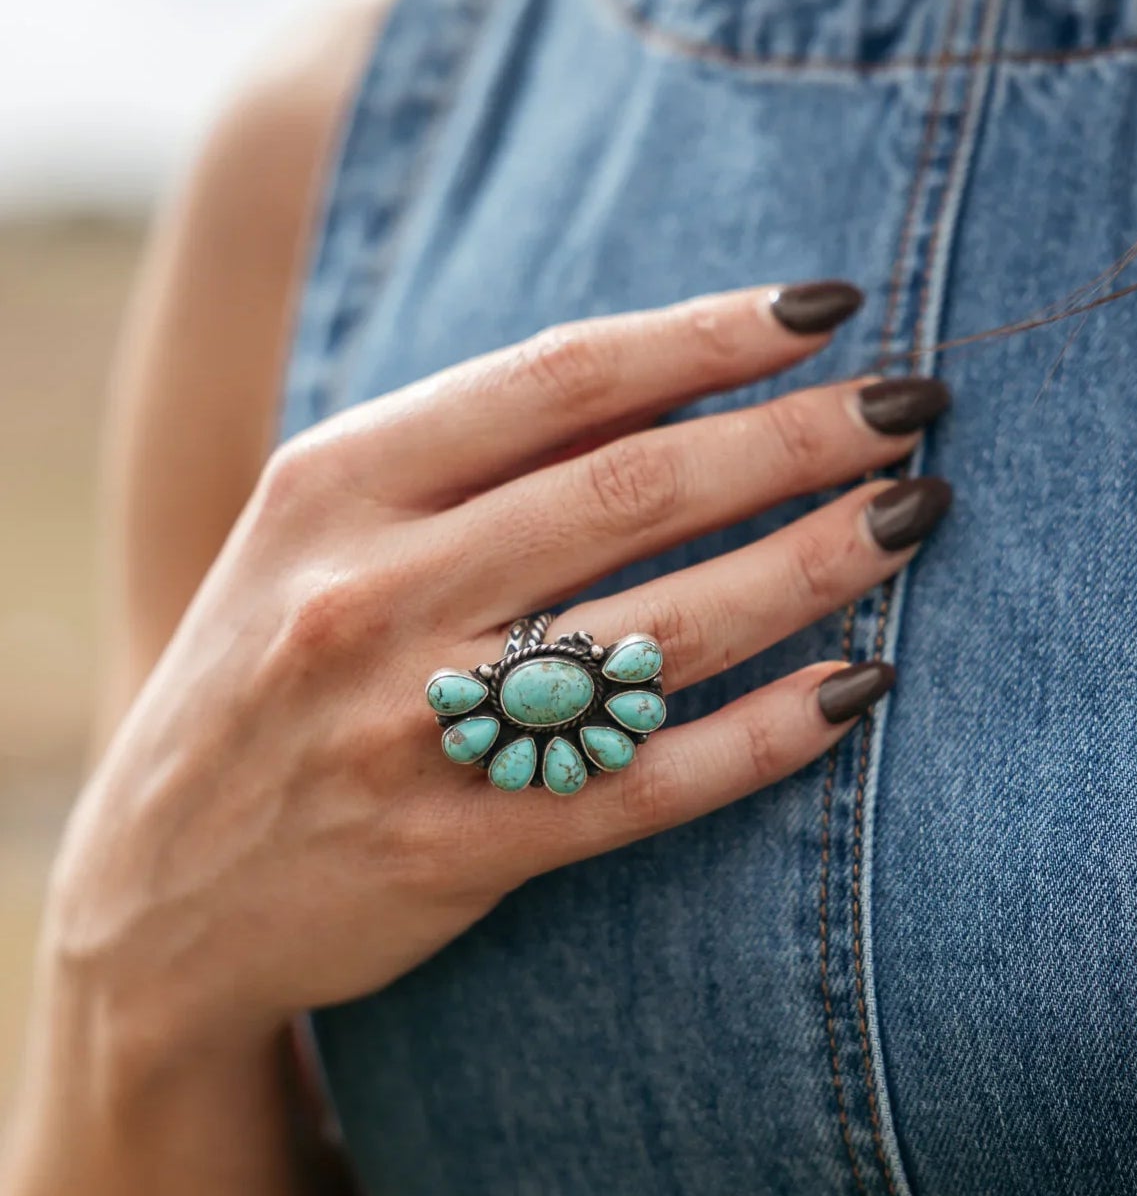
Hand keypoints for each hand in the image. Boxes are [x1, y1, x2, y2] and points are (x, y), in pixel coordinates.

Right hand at [43, 281, 950, 1054]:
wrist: (159, 888)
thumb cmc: (270, 670)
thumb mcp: (320, 531)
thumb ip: (467, 459)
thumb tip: (679, 380)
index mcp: (336, 484)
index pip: (559, 377)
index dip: (712, 335)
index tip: (831, 307)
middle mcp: (373, 593)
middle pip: (635, 490)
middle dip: (798, 438)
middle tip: (917, 408)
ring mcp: (417, 729)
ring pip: (663, 630)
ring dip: (812, 564)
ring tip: (914, 517)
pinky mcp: (464, 849)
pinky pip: (651, 784)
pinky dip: (768, 734)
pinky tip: (860, 689)